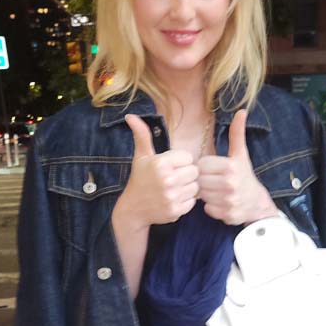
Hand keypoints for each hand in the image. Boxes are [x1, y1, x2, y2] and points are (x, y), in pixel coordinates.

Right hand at [115, 114, 198, 228]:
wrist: (133, 209)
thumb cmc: (140, 179)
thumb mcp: (141, 156)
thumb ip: (142, 135)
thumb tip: (130, 115)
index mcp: (160, 163)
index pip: (188, 157)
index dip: (181, 161)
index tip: (171, 166)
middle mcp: (167, 180)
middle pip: (194, 172)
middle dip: (186, 174)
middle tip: (174, 178)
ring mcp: (171, 197)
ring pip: (195, 187)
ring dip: (187, 187)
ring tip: (175, 188)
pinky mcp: (175, 211)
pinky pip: (193, 202)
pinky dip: (186, 201)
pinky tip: (175, 199)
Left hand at [198, 109, 277, 225]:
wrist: (258, 203)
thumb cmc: (245, 176)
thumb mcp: (241, 154)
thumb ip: (237, 133)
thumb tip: (241, 111)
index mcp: (231, 167)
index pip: (202, 164)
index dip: (206, 167)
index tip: (215, 169)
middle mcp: (230, 184)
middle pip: (200, 180)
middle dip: (205, 180)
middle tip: (214, 181)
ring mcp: (228, 201)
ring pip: (202, 195)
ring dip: (207, 194)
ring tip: (217, 191)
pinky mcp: (227, 214)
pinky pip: (207, 209)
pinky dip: (211, 207)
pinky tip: (220, 202)